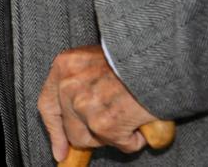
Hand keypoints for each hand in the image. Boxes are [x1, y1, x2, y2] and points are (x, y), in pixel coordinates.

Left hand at [38, 46, 156, 161]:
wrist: (158, 59)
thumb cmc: (134, 57)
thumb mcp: (96, 60)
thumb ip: (83, 84)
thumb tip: (78, 118)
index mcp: (65, 66)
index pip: (48, 105)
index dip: (55, 130)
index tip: (60, 149)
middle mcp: (68, 86)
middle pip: (70, 129)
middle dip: (91, 133)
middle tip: (113, 122)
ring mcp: (84, 106)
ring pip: (93, 139)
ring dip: (113, 135)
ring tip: (129, 113)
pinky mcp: (104, 124)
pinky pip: (120, 144)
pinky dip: (135, 138)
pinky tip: (142, 119)